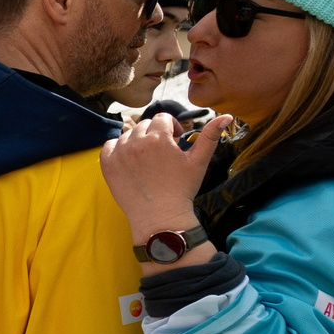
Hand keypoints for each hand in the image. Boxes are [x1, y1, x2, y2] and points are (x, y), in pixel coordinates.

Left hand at [102, 112, 225, 241]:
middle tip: (162, 152)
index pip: (162, 118)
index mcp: (158, 138)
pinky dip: (118, 149)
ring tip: (147, 158)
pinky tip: (130, 160)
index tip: (175, 141)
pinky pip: (109, 146)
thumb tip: (226, 116)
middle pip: (144, 125)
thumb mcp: (199, 161)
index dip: (171, 127)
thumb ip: (211, 136)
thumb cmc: (182, 188)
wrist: (160, 216)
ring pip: (127, 134)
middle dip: (155, 133)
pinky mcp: (107, 165)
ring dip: (137, 141)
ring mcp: (119, 154)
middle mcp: (136, 142)